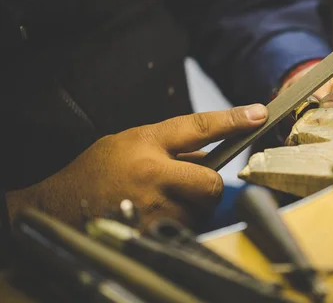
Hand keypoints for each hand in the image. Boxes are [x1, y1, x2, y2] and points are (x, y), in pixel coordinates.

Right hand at [6, 104, 267, 227]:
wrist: (58, 206)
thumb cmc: (97, 172)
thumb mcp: (132, 143)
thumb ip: (172, 147)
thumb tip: (211, 154)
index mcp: (147, 145)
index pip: (199, 127)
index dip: (232, 119)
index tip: (258, 114)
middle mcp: (153, 176)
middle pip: (211, 183)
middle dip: (206, 186)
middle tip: (187, 186)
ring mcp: (154, 209)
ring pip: (200, 211)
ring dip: (190, 208)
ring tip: (160, 202)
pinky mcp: (152, 234)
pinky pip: (186, 230)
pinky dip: (179, 224)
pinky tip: (155, 217)